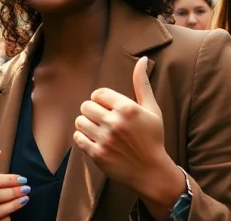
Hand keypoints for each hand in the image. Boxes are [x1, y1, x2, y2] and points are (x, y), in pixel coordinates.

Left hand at [73, 57, 183, 210]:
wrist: (152, 171)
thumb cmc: (153, 138)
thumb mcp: (152, 110)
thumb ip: (142, 84)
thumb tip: (141, 59)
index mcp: (127, 108)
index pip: (98, 93)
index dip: (101, 100)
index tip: (109, 108)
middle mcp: (115, 123)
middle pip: (86, 106)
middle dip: (92, 111)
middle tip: (102, 119)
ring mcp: (105, 140)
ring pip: (80, 121)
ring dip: (86, 124)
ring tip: (97, 129)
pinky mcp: (97, 155)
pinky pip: (78, 138)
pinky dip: (83, 138)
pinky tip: (94, 139)